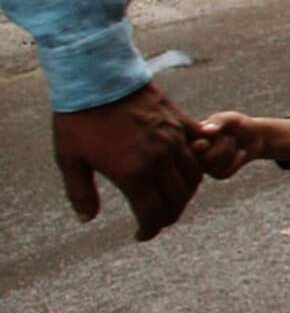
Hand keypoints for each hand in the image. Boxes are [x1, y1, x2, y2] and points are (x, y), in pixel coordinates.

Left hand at [53, 84, 201, 238]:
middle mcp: (159, 159)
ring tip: (172, 198)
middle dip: (169, 215)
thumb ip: (80, 192)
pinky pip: (197, 148)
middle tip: (158, 220)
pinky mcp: (179, 122)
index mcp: (133, 172)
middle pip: (177, 198)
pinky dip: (197, 163)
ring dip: (184, 193)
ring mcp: (173, 139)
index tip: (142, 234)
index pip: (152, 212)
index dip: (150, 229)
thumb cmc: (79, 118)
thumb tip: (87, 219)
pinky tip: (188, 168)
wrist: (98, 77)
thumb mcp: (69, 159)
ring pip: (192, 177)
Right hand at [191, 111, 289, 179]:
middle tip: (229, 138)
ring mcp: (204, 164)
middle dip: (223, 148)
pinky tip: (240, 153)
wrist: (254, 136)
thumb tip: (206, 131)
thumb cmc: (237, 125)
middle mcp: (193, 153)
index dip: (206, 143)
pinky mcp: (216, 173)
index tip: (218, 133)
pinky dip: (236, 163)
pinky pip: (224, 174)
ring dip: (230, 154)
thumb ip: (218, 122)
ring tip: (232, 144)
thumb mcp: (230, 119)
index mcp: (190, 138)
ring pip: (213, 168)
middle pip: (203, 159)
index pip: (192, 147)